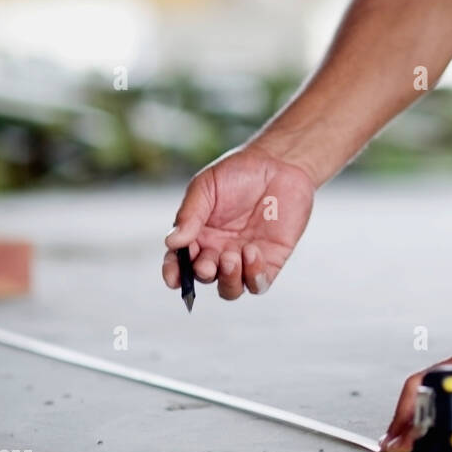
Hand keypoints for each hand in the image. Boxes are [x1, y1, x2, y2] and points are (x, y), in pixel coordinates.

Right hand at [162, 142, 314, 299]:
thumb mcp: (206, 186)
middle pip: (204, 278)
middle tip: (208, 261)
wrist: (279, 162)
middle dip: (203, 273)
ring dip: (228, 280)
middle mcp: (219, 251)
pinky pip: (259, 283)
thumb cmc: (239, 171)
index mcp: (198, 235)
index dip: (173, 274)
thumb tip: (172, 243)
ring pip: (230, 289)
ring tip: (232, 256)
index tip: (173, 277)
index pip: (180, 263)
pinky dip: (253, 276)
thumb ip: (189, 214)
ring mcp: (244, 258)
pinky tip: (252, 251)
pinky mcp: (270, 260)